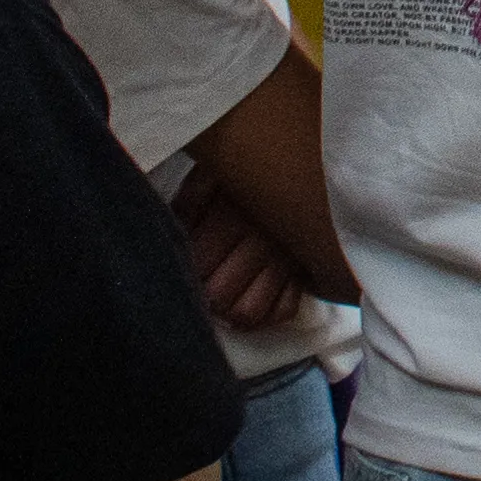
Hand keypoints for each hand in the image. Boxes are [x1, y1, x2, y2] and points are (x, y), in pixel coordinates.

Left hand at [169, 165, 298, 333]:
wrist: (308, 164)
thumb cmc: (252, 172)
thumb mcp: (214, 172)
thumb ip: (189, 200)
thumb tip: (172, 231)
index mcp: (234, 218)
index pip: (199, 265)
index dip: (185, 271)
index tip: (181, 267)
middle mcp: (262, 245)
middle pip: (220, 296)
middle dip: (202, 295)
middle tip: (199, 286)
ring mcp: (287, 262)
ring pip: (250, 312)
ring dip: (229, 311)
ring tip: (221, 299)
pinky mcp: (306, 271)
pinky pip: (284, 311)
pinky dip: (264, 316)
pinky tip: (247, 302)